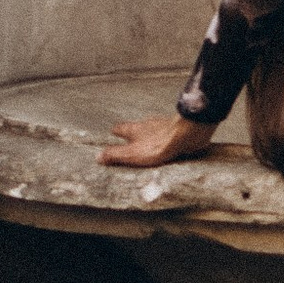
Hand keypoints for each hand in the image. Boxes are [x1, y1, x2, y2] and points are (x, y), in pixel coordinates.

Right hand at [99, 112, 216, 168]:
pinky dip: (165, 139)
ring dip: (149, 135)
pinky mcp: (176, 131)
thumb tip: (97, 157)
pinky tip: (168, 145)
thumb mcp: (132, 153)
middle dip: (132, 133)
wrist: (185, 135)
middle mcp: (148, 125)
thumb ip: (116, 155)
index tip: (112, 133)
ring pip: (152, 129)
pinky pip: (167, 134)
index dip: (116, 131)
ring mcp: (163, 126)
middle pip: (136, 127)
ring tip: (147, 143)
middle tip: (128, 138)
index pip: (121, 128)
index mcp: (135, 129)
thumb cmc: (158, 144)